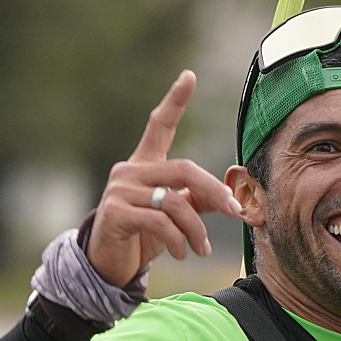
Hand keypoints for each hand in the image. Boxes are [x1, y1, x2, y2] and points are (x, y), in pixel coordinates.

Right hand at [88, 72, 234, 288]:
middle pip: (184, 170)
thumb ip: (196, 200)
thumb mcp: (172, 215)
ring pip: (175, 203)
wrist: (106, 263)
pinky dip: (178, 241)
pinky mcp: (115, 213)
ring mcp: (120, 190)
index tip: (189, 76)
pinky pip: (160, 223)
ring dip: (196, 230)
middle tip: (234, 212)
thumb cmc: (141, 236)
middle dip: (215, 192)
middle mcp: (130, 171)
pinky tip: (181, 253)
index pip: (160, 125)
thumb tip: (230, 196)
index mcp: (144, 164)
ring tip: (202, 249)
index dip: (175, 100)